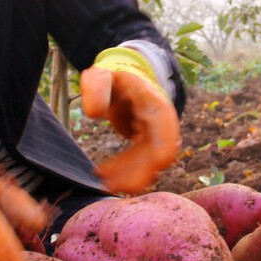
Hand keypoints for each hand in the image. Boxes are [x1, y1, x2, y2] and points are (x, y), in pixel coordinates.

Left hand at [81, 49, 179, 194]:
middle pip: (158, 157)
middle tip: (107, 184)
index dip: (158, 156)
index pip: (167, 135)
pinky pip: (141, 164)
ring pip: (150, 165)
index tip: (137, 171)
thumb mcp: (101, 76)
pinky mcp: (148, 144)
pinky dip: (125, 173)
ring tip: (101, 180)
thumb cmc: (112, 77)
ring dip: (128, 177)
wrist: (124, 79)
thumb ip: (96, 88)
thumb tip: (94, 113)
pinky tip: (104, 174)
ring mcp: (157, 135)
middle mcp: (161, 123)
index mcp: (154, 105)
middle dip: (135, 175)